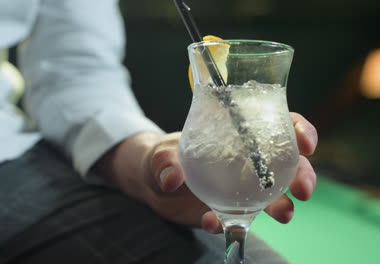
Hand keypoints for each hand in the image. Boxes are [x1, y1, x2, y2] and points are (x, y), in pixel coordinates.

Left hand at [97, 112, 317, 231]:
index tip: (306, 143)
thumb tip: (172, 178)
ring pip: (274, 196)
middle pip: (288, 163)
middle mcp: (246, 160)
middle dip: (303, 175)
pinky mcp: (230, 210)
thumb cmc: (161, 155)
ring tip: (283, 215)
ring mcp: (241, 187)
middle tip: (302, 190)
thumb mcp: (159, 152)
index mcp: (237, 133)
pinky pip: (240, 220)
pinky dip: (232, 224)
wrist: (151, 182)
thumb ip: (165, 161)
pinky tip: (213, 222)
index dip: (299, 130)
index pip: (278, 124)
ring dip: (282, 206)